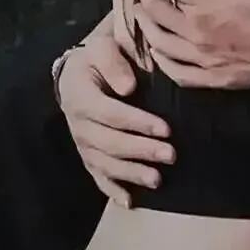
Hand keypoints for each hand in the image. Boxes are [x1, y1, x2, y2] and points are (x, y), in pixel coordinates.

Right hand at [56, 14, 174, 207]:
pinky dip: (112, 190)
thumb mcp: (102, 46)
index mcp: (80, 95)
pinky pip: (97, 176)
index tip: (166, 128)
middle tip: (171, 155)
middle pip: (109, 142)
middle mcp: (78, 123)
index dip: (138, 122)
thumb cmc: (97, 57)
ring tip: (157, 180)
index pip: (110, 113)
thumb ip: (113, 61)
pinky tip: (130, 203)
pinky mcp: (88, 154)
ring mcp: (82, 142)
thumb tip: (128, 88)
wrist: (78, 72)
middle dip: (141, 151)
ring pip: (105, 163)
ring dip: (131, 174)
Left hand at [129, 0, 249, 88]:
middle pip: (155, 22)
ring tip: (143, 15)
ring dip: (147, 31)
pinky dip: (164, 61)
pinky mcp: (220, 82)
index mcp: (204, 10)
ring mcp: (208, 65)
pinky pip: (179, 75)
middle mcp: (198, 41)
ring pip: (161, 50)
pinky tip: (161, 50)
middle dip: (140, 4)